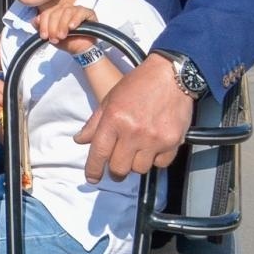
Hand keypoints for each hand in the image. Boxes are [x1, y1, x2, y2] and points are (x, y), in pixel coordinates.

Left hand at [34, 5, 95, 54]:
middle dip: (53, 27)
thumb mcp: (51, 36)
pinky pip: (80, 13)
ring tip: (62, 36)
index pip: (46, 13)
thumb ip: (41, 28)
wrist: (81, 50)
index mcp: (56, 12)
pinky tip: (72, 27)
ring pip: (67, 11)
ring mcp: (77, 9)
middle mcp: (65, 8)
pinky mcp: (88, 13)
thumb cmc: (67, 41)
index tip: (44, 36)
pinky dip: (75, 19)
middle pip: (55, 12)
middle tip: (55, 38)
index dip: (43, 25)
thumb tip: (34, 20)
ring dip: (62, 25)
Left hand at [74, 54, 193, 181]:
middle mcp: (133, 132)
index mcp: (114, 119)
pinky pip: (160, 164)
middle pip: (120, 168)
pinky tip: (154, 147)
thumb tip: (80, 140)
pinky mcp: (173, 141)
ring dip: (136, 163)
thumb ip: (95, 123)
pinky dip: (155, 160)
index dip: (93, 169)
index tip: (92, 178)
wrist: (171, 75)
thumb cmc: (138, 84)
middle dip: (115, 170)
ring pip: (139, 169)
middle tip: (117, 164)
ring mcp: (154, 138)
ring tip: (137, 150)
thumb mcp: (110, 99)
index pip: (99, 152)